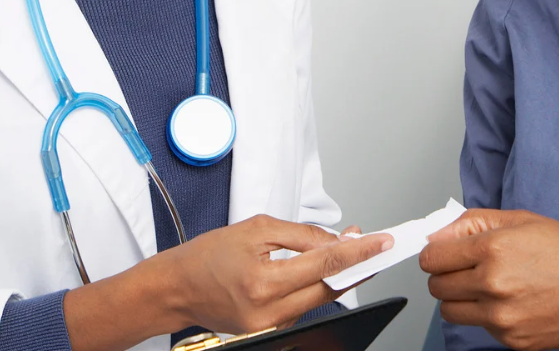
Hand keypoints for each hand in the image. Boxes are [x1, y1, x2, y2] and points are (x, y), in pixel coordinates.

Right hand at [160, 214, 391, 334]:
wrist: (176, 287)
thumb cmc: (207, 255)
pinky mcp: (270, 329)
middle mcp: (269, 311)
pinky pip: (304, 304)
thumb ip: (301, 235)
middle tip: (377, 243)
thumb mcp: (256, 229)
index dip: (359, 252)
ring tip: (355, 249)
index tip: (382, 241)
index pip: (325, 265)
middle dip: (358, 264)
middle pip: (330, 287)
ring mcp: (270, 325)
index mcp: (264, 282)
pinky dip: (320, 285)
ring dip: (341, 274)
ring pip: (320, 298)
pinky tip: (328, 268)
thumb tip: (337, 240)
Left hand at [419, 209, 558, 350]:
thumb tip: (439, 232)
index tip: (444, 252)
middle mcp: (492, 285)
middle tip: (467, 267)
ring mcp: (501, 317)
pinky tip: (511, 300)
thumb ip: (473, 223)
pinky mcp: (510, 340)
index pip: (432, 257)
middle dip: (446, 274)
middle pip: (435, 286)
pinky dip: (486, 315)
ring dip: (460, 297)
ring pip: (450, 310)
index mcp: (493, 250)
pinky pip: (478, 326)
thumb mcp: (522, 220)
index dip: (436, 252)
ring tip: (486, 285)